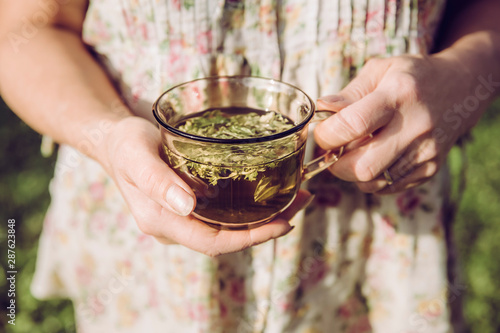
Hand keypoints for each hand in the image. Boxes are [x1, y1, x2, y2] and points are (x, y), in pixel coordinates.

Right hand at [101, 116, 308, 255]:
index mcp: (161, 221)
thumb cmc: (124, 145)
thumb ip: (157, 180)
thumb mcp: (136, 155)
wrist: (115, 142)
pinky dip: (248, 207)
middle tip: (300, 201)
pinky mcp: (189, 206)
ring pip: (228, 227)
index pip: (212, 242)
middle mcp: (174, 226)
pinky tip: (266, 192)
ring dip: (262, 217)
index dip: (249, 238)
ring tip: (294, 195)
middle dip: (266, 227)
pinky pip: (223, 215)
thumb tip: (188, 206)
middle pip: (227, 238)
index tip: (282, 224)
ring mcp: (182, 218)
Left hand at [314, 54, 487, 193]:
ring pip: (374, 183)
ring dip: (353, 173)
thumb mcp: (379, 71)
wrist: (462, 89)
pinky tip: (375, 159)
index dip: (328, 135)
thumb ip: (348, 93)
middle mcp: (415, 126)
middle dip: (337, 165)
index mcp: (398, 94)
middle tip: (334, 151)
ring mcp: (426, 151)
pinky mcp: (431, 168)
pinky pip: (389, 188)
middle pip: (363, 167)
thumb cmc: (411, 77)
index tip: (323, 133)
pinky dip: (372, 179)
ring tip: (355, 153)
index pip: (353, 124)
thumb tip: (321, 110)